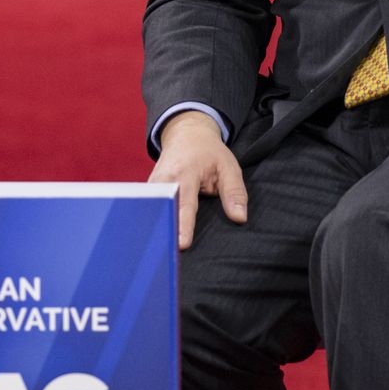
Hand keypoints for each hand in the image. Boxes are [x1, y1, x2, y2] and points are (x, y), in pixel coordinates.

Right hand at [149, 111, 246, 250]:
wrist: (186, 134)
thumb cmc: (209, 152)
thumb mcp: (228, 166)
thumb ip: (235, 192)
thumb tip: (239, 218)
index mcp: (185, 172)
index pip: (184, 203)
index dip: (183, 224)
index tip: (182, 244)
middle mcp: (164, 179)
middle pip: (163, 209)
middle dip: (164, 230)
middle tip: (167, 255)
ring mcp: (152, 185)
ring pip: (152, 210)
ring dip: (157, 229)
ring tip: (159, 252)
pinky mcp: (148, 191)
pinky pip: (150, 209)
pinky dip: (154, 223)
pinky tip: (155, 242)